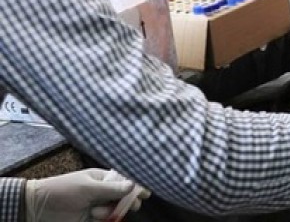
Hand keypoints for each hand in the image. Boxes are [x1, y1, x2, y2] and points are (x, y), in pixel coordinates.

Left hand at [25, 168, 149, 221]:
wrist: (37, 208)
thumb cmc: (62, 191)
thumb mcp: (87, 188)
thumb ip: (111, 188)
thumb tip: (133, 185)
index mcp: (102, 178)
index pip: (124, 180)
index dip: (136, 186)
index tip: (147, 193)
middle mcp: (102, 191)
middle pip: (124, 197)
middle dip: (128, 202)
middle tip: (131, 206)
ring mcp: (96, 205)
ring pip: (115, 210)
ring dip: (112, 212)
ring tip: (97, 213)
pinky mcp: (90, 219)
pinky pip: (106, 220)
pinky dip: (105, 220)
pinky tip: (95, 218)